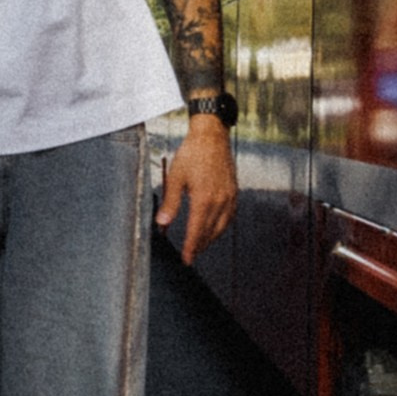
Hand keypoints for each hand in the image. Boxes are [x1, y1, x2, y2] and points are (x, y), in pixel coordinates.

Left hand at [158, 119, 235, 260]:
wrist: (211, 136)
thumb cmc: (192, 154)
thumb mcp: (175, 177)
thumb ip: (171, 202)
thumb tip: (162, 223)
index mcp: (204, 199)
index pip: (196, 231)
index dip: (191, 247)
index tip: (186, 259)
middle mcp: (219, 201)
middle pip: (209, 232)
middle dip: (199, 246)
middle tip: (191, 256)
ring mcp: (229, 197)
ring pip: (221, 226)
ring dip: (210, 238)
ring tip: (200, 245)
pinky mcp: (233, 191)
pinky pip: (229, 216)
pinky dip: (221, 227)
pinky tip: (215, 228)